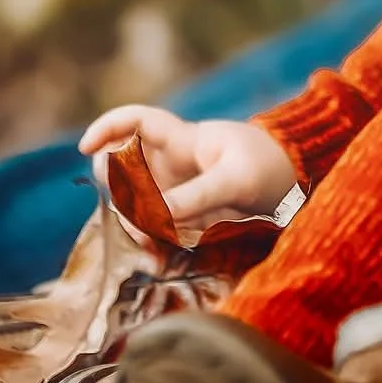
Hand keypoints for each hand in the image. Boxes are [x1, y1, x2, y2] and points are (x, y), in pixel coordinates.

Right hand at [80, 105, 298, 228]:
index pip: (136, 122)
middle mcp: (170, 164)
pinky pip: (155, 228)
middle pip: (120, 169)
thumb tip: (154, 215)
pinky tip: (158, 260)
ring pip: (134, 204)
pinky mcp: (182, 216)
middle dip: (117, 190)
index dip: (107, 128)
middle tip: (133, 215)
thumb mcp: (237, 179)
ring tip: (151, 249)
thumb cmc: (268, 166)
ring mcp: (173, 190)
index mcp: (181, 140)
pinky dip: (152, 243)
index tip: (86, 147)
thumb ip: (197, 195)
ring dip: (135, 225)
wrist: (295, 186)